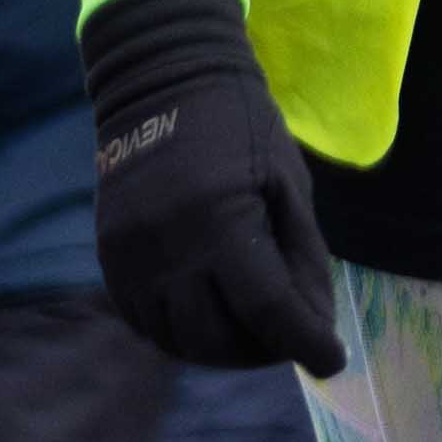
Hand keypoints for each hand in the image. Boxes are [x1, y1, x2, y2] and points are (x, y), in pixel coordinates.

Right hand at [81, 0, 343, 377]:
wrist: (160, 82)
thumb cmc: (240, 126)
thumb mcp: (287, 182)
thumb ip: (301, 256)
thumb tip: (316, 323)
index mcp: (221, 220)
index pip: (268, 308)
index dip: (305, 342)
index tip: (332, 360)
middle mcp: (168, 247)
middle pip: (218, 338)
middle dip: (264, 352)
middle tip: (292, 341)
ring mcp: (131, 257)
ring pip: (178, 340)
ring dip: (223, 351)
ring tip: (255, 335)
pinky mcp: (110, 258)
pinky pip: (146, 323)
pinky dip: (183, 335)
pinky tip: (213, 321)